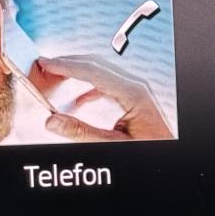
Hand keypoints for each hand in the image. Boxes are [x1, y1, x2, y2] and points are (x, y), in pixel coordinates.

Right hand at [30, 54, 174, 141]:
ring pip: (103, 73)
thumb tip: (52, 120)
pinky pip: (109, 86)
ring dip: (78, 73)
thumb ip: (82, 132)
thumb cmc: (149, 149)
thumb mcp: (114, 143)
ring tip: (57, 77)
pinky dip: (90, 89)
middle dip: (69, 63)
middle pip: (97, 65)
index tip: (46, 63)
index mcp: (133, 93)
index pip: (93, 71)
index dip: (66, 65)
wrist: (168, 152)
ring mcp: (137, 91)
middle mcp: (136, 86)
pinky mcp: (136, 99)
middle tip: (45, 64)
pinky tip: (78, 101)